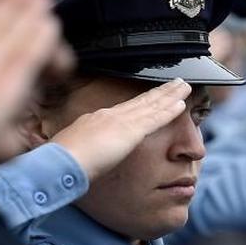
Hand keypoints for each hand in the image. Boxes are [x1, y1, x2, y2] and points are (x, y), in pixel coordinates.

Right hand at [52, 79, 191, 179]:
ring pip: (152, 105)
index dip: (142, 100)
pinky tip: (181, 105)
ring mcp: (120, 121)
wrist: (61, 161)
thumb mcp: (70, 150)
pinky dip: (169, 111)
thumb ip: (80, 148)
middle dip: (160, 92)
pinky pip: (155, 119)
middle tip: (176, 83)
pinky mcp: (130, 132)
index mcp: (96, 120)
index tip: (153, 95)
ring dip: (170, 96)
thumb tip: (78, 153)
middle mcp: (110, 115)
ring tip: (184, 88)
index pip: (125, 108)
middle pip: (141, 101)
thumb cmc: (61, 160)